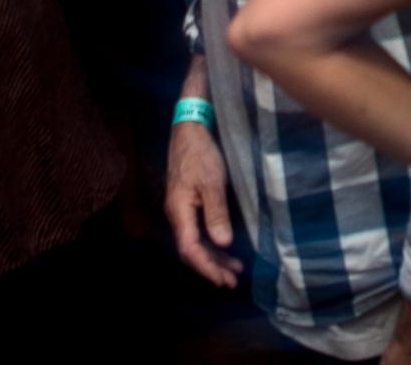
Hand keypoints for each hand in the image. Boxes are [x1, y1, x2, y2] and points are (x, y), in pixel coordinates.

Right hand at [165, 120, 242, 286]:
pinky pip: (197, 231)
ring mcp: (180, 209)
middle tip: (231, 282)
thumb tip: (222, 244)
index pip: (190, 249)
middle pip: (191, 250)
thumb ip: (216, 213)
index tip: (224, 279)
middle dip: (210, 267)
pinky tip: (224, 247)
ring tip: (233, 270)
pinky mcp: (187, 203)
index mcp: (179, 211)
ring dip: (212, 257)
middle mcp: (176, 214)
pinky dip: (211, 243)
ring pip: (194, 241)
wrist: (189, 129)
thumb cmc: (201, 153)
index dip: (206, 267)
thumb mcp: (212, 181)